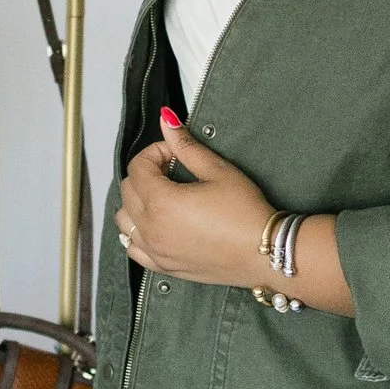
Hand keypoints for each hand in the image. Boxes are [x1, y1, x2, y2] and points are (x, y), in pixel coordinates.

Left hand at [116, 116, 271, 285]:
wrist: (265, 252)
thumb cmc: (246, 215)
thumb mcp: (217, 171)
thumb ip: (186, 146)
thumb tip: (167, 122)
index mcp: (161, 203)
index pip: (138, 167)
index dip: (154, 153)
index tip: (173, 153)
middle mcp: (152, 229)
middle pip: (127, 191)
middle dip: (145, 174)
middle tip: (170, 170)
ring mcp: (155, 250)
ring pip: (124, 220)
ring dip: (136, 203)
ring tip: (162, 197)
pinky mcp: (164, 266)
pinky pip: (133, 249)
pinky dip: (137, 233)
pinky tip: (155, 225)